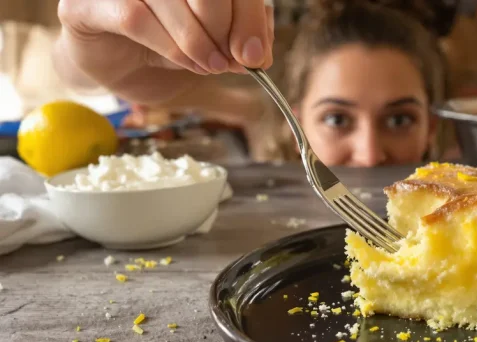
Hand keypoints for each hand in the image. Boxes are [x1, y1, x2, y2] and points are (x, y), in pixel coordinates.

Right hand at [57, 0, 273, 80]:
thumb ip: (241, 39)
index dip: (248, 17)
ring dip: (197, 43)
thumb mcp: (216, 42)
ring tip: (209, 66)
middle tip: (227, 62)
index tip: (253, 55)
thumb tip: (257, 52)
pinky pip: (135, 18)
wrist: (122, 67)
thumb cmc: (172, 44)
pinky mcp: (86, 3)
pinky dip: (168, 47)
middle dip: (223, 30)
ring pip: (171, 1)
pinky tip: (184, 63)